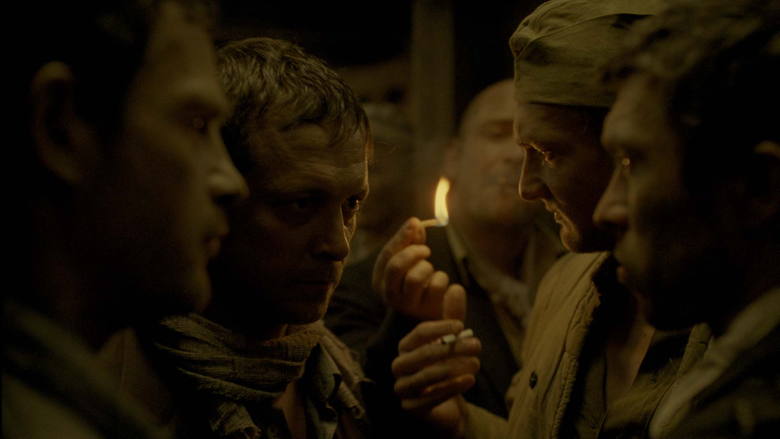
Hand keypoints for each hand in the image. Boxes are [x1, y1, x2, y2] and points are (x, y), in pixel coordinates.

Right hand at [372, 217, 455, 319]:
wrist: (426, 318)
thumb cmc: (415, 283)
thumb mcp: (408, 262)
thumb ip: (410, 241)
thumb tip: (415, 221)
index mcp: (380, 280)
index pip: (387, 255)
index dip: (402, 236)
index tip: (416, 223)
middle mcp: (389, 295)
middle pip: (396, 266)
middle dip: (414, 252)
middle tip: (426, 251)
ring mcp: (408, 306)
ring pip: (416, 277)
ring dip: (428, 267)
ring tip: (431, 271)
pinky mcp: (427, 312)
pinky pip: (437, 286)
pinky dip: (442, 278)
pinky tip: (440, 283)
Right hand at [391, 286, 478, 436]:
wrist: (445, 402)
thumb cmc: (446, 366)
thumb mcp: (451, 341)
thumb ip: (453, 317)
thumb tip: (457, 288)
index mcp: (405, 346)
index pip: (418, 333)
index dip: (440, 328)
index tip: (462, 326)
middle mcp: (399, 366)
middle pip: (422, 354)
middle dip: (452, 349)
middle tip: (476, 344)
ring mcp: (403, 388)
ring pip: (425, 377)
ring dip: (453, 369)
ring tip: (476, 363)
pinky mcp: (411, 408)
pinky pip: (430, 398)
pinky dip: (451, 388)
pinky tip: (469, 380)